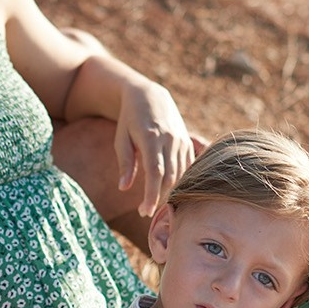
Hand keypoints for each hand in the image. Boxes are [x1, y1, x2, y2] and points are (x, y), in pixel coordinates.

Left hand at [113, 80, 200, 216]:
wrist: (150, 96)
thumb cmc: (129, 119)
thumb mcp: (121, 139)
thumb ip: (125, 163)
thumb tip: (123, 188)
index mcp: (151, 138)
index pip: (155, 173)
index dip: (151, 195)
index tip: (144, 211)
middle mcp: (170, 139)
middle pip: (169, 177)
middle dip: (158, 197)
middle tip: (144, 211)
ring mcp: (181, 140)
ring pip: (180, 174)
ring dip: (168, 191)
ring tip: (154, 202)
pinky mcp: (187, 142)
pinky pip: (187, 167)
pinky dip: (179, 181)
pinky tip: (168, 190)